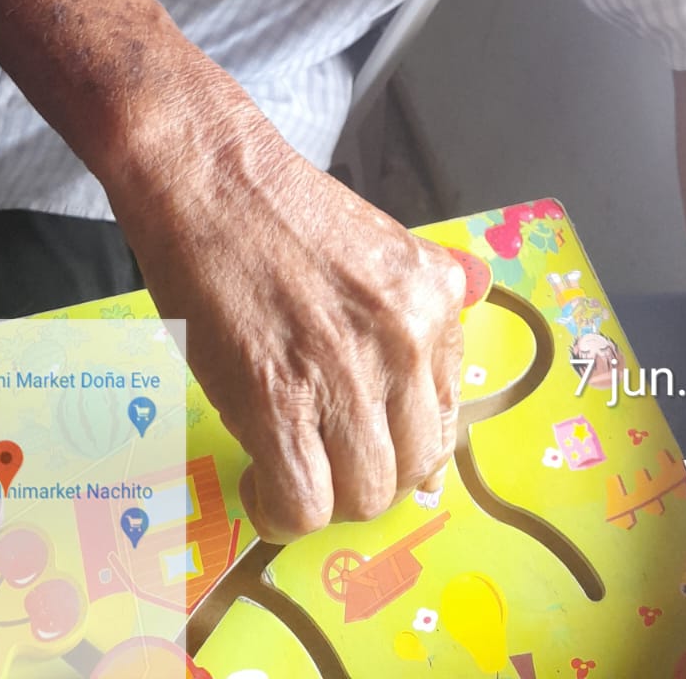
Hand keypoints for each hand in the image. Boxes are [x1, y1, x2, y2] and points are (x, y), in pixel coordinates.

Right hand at [102, 53, 466, 542]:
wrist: (208, 175)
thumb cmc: (280, 208)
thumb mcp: (380, 240)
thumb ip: (426, 290)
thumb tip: (477, 298)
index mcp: (435, 296)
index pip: (445, 415)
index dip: (401, 439)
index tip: (366, 439)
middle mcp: (406, 334)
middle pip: (414, 466)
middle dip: (368, 474)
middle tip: (325, 455)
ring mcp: (345, 369)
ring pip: (364, 495)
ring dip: (326, 496)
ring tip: (291, 466)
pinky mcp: (277, 397)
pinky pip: (302, 502)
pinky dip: (281, 512)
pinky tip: (260, 482)